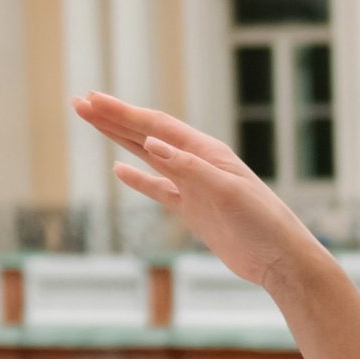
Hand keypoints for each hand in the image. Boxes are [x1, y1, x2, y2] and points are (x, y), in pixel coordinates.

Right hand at [74, 93, 319, 293]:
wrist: (280, 259)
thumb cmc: (262, 223)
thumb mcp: (226, 192)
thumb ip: (189, 168)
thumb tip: (153, 144)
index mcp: (205, 152)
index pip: (155, 126)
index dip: (122, 112)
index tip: (92, 99)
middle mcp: (197, 163)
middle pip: (146, 135)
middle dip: (112, 118)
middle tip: (79, 102)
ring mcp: (194, 186)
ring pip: (148, 157)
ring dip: (120, 140)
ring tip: (93, 122)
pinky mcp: (194, 210)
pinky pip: (159, 190)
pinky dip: (138, 180)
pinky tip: (119, 170)